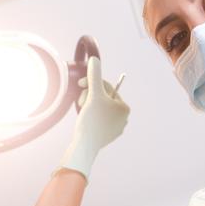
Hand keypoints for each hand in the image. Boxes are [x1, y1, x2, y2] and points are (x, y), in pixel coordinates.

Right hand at [56, 56, 129, 183]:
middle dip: (90, 97)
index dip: (91, 84)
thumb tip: (95, 59)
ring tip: (83, 113)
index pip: (106, 88)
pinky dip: (90, 117)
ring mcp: (116, 128)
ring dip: (88, 106)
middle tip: (80, 102)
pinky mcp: (107, 136)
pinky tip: (85, 123)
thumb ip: (94, 75)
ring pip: (100, 108)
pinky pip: (98, 119)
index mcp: (124, 107)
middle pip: (103, 99)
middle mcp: (124, 118)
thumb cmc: (91, 119)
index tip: (79, 84)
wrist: (85, 146)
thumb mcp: (93, 94)